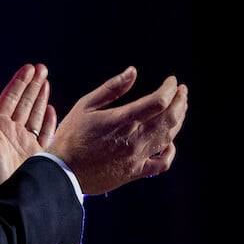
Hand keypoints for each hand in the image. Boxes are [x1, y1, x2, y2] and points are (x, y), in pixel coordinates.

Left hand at [0, 63, 57, 207]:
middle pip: (24, 102)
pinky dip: (49, 120)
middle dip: (32, 85)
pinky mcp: (36, 153)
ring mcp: (24, 141)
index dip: (19, 82)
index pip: (10, 98)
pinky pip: (44, 133)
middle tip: (42, 68)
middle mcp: (11, 131)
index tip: (29, 68)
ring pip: (35, 114)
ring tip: (46, 81)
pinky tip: (51, 108)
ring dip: (40, 97)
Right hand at [48, 66, 188, 195]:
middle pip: (169, 118)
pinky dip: (170, 152)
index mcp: (122, 120)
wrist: (62, 172)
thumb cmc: (70, 136)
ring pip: (168, 137)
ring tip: (179, 108)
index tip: (171, 81)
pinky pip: (162, 164)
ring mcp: (136, 157)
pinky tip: (169, 142)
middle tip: (182, 91)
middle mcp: (134, 139)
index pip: (159, 101)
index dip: (169, 89)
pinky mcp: (135, 172)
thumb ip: (112, 88)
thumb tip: (133, 71)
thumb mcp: (85, 105)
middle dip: (180, 101)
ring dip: (178, 120)